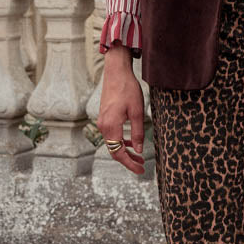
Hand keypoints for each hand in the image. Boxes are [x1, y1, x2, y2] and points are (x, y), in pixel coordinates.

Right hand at [96, 44, 145, 174]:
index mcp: (111, 126)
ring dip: (125, 151)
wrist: (116, 73)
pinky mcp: (104, 117)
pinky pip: (111, 135)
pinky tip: (131, 142)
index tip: (140, 170)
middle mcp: (103, 126)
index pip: (118, 153)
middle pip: (113, 150)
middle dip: (128, 160)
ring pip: (112, 143)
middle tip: (141, 166)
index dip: (129, 164)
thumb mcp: (137, 112)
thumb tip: (138, 150)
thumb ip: (137, 133)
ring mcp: (102, 121)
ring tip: (138, 156)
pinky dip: (121, 141)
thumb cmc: (128, 90)